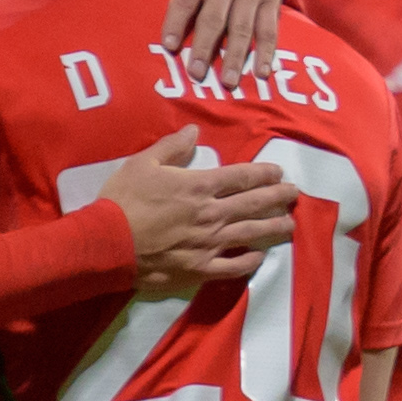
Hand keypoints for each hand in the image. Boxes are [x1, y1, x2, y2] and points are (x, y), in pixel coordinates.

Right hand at [107, 129, 296, 298]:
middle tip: (295, 193)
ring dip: (273, 228)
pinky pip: (233, 266)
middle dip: (278, 197)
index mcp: (199, 186)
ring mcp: (209, 244)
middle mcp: (211, 214)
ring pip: (251, 234)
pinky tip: (261, 256)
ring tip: (290, 224)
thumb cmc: (122, 200)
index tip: (278, 173)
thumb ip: (172, 147)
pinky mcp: (200, 269)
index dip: (263, 173)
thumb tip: (195, 131)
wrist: (106, 243)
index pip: (241, 177)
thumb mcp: (142, 163)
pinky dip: (249, 261)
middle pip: (254, 204)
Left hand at [134, 0, 286, 87]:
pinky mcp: (272, 0)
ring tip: (228, 83)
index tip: (168, 47)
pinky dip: (267, 52)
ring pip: (242, 28)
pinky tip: (261, 73)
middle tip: (196, 74)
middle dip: (205, 48)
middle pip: (214, 18)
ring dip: (235, 57)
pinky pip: (269, 29)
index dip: (176, 23)